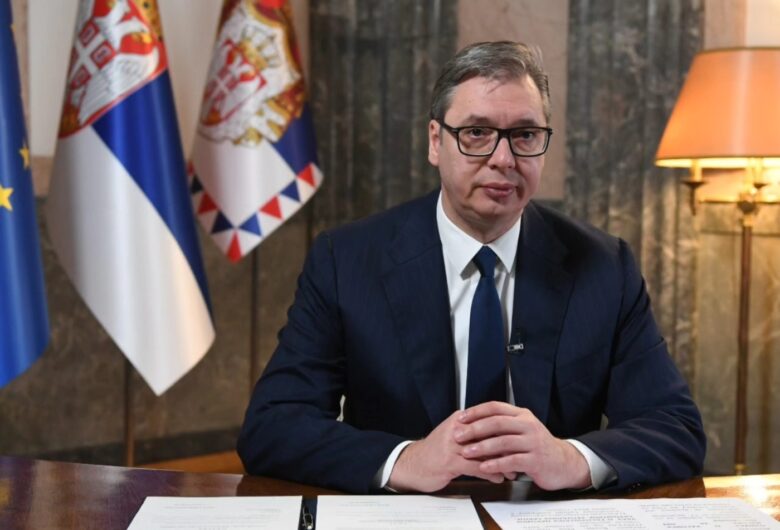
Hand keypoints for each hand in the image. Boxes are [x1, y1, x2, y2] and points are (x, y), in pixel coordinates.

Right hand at [387, 410, 508, 491]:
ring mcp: (452, 445)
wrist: (412, 464)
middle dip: (506, 446)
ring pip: (484, 451)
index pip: (487, 420)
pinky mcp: (450, 462)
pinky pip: (476, 467)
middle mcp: (456, 429)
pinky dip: (490, 473)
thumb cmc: (435, 451)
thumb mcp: (453, 434)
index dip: (504, 430)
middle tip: (519, 455)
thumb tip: (496, 433)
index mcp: (459, 419)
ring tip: (512, 470)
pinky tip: (498, 477)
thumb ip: (471, 431)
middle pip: (488, 434)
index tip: (517, 439)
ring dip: (501, 462)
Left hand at [455, 401, 591, 489]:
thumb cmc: (537, 447)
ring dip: (482, 447)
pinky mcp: (536, 460)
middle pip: (497, 422)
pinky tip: (484, 468)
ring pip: (504, 442)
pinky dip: (496, 464)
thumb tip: (473, 422)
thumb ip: (503, 425)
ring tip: (466, 452)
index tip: (460, 417)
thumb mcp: (522, 430)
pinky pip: (512, 461)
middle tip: (458, 435)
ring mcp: (533, 442)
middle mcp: (528, 425)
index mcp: (522, 415)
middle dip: (475, 429)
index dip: (476, 411)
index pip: (496, 407)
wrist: (563, 463)